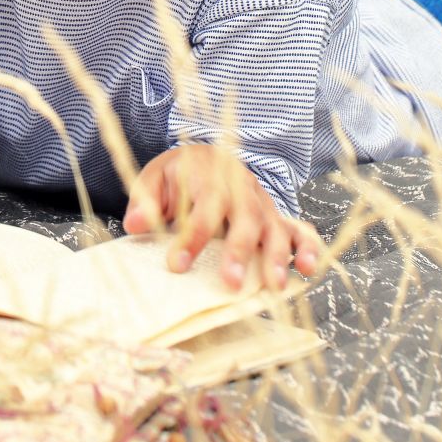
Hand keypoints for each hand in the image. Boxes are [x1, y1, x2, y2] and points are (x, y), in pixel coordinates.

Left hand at [122, 143, 319, 292]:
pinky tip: (307, 268)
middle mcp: (241, 187)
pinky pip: (298, 228)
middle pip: (246, 216)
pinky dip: (307, 247)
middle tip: (230, 283)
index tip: (177, 265)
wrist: (205, 155)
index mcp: (210, 174)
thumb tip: (133, 224)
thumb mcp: (155, 178)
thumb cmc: (179, 175)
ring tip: (274, 285)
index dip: (193, 236)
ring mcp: (261, 202)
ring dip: (276, 255)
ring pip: (275, 225)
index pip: (205, 205)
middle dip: (240, 250)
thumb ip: (145, 200)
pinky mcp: (275, 216)